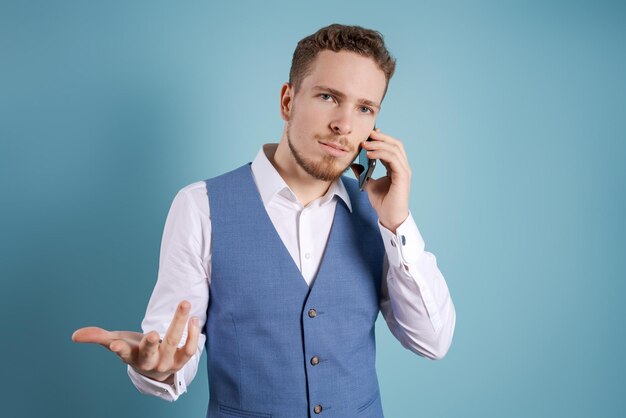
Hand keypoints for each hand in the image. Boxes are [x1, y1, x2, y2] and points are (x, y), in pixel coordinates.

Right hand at [71, 300, 198, 382]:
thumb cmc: (135, 350)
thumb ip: (97, 337)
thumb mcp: (117, 342)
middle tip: (153, 333)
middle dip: (151, 344)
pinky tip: (193, 317)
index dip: (119, 349)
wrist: (157, 368)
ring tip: (184, 303)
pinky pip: (190, 348)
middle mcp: (150, 361)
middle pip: (151, 353)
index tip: (114, 344)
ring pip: (174, 344)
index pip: (123, 354)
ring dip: (179, 323)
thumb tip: (74, 336)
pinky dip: (193, 333)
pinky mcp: (183, 359)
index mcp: (131, 357)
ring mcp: (168, 361)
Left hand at [351, 128, 410, 232]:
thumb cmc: (383, 203)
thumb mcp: (369, 184)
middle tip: (367, 134)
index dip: (380, 139)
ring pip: (395, 149)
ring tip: (364, 144)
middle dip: (381, 137)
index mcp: (397, 167)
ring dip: (379, 144)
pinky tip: (369, 155)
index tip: (367, 135)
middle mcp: (403, 167)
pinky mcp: (402, 176)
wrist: (389, 217)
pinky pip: (393, 159)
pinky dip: (381, 154)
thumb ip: (364, 173)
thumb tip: (354, 164)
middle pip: (396, 144)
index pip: (391, 147)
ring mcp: (404, 171)